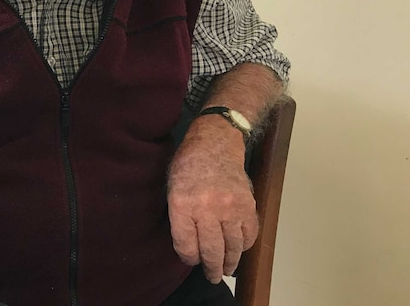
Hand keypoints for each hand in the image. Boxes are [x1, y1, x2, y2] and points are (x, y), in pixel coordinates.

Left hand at [167, 116, 258, 283]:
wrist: (215, 143)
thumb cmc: (188, 165)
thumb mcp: (172, 188)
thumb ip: (179, 218)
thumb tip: (189, 247)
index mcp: (182, 204)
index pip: (186, 245)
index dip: (188, 258)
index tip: (191, 260)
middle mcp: (206, 208)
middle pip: (211, 251)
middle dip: (211, 268)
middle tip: (212, 276)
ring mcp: (229, 207)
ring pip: (232, 247)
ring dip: (230, 263)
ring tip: (226, 270)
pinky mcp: (248, 205)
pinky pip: (248, 235)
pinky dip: (244, 246)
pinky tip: (239, 249)